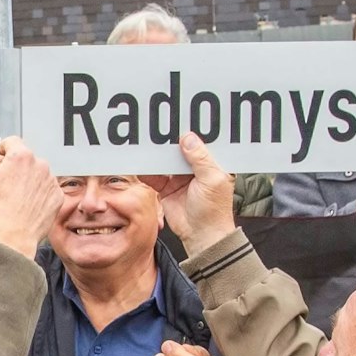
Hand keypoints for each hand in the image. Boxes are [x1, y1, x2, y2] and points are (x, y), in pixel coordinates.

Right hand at [0, 137, 60, 254]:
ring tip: (15, 198)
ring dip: (27, 181)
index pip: (11, 141)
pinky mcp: (57, 197)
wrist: (10, 237)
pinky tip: (25, 205)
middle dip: (15, 168)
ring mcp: (51, 181)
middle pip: (25, 159)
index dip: (2, 151)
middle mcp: (40, 165)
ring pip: (36, 174)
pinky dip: (37, 194)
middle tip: (4, 187)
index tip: (0, 162)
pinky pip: (45, 189)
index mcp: (21, 156)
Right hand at [148, 133, 236, 254]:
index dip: (191, 132)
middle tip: (158, 128)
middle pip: (179, 149)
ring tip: (146, 142)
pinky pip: (154, 176)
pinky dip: (147, 170)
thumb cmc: (214, 211)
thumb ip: (200, 158)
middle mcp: (194, 169)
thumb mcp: (212, 179)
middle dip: (170, 141)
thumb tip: (188, 138)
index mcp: (210, 164)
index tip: (179, 120)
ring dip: (157, 154)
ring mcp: (178, 179)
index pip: (200, 143)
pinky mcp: (166, 189)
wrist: (200, 236)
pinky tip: (141, 162)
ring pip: (165, 161)